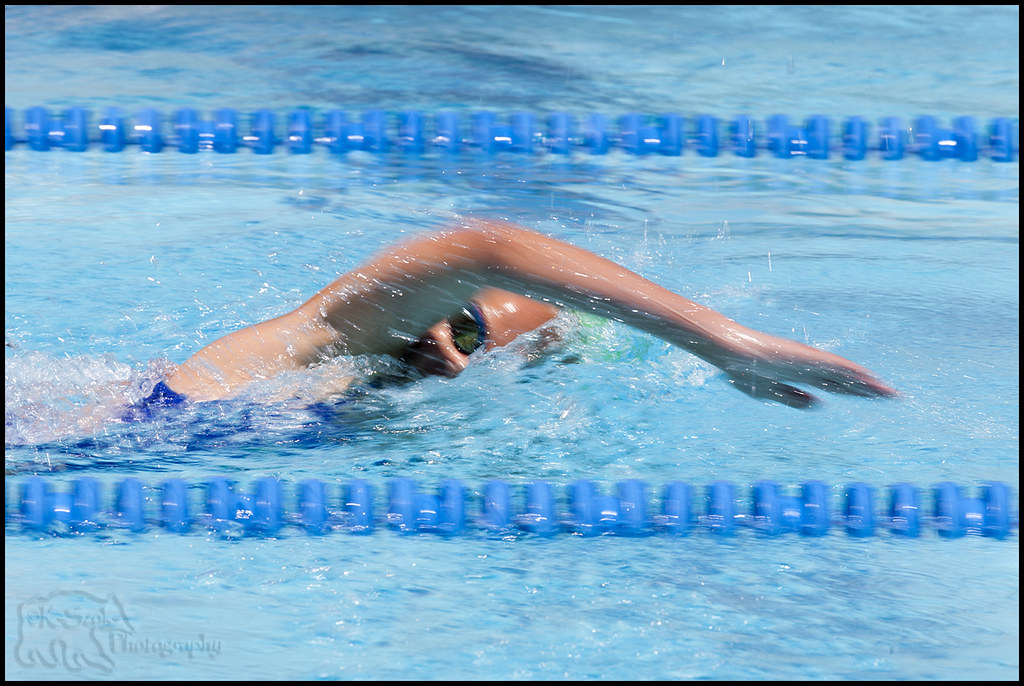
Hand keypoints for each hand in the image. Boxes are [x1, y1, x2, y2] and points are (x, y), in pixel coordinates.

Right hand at [715, 330, 896, 408]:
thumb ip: (793, 399)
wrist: (733, 352)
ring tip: (889, 393)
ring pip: (846, 374)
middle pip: (846, 381)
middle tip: (891, 397)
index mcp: (802, 376)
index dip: (854, 393)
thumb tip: (818, 405)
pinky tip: (870, 378)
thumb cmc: (745, 370)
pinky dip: (854, 373)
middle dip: (868, 390)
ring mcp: (811, 362)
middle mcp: (811, 368)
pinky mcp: (808, 357)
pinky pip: (836, 366)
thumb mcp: (770, 393)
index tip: (872, 399)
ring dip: (868, 383)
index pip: (836, 386)